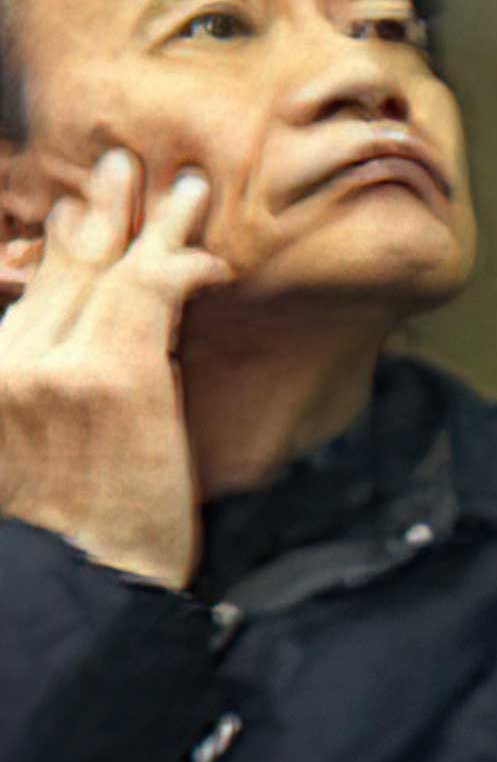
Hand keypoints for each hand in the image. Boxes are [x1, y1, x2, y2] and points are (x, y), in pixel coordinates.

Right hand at [0, 153, 229, 587]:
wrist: (79, 594)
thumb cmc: (61, 538)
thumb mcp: (22, 451)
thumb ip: (34, 386)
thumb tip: (50, 346)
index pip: (17, 287)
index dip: (50, 246)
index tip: (71, 211)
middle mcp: (0, 361)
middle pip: (55, 267)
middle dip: (93, 213)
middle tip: (120, 166)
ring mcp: (46, 365)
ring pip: (104, 267)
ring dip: (150, 219)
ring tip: (184, 186)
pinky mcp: (108, 378)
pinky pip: (149, 294)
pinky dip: (183, 265)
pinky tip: (210, 259)